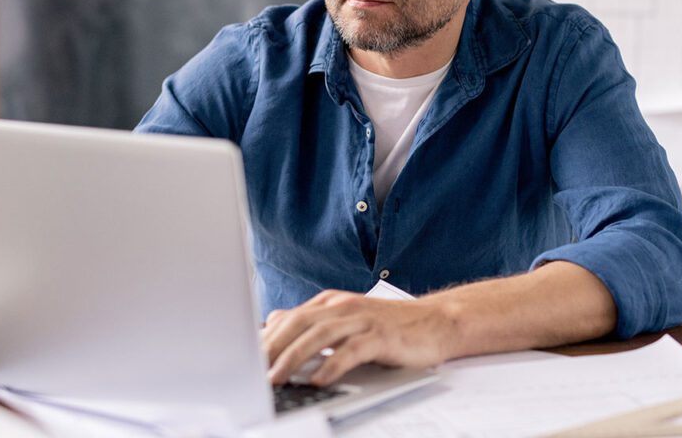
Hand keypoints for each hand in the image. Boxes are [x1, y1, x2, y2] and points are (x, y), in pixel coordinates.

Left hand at [262, 290, 448, 385]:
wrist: (437, 322)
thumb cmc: (390, 328)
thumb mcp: (347, 321)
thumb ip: (314, 323)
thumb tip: (273, 324)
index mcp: (332, 302)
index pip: (289, 317)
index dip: (264, 337)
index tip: (244, 358)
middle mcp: (344, 306)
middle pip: (299, 323)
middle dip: (272, 347)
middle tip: (251, 371)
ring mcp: (363, 319)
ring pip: (320, 335)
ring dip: (294, 357)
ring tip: (276, 378)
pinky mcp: (381, 336)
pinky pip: (352, 350)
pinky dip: (332, 365)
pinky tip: (319, 379)